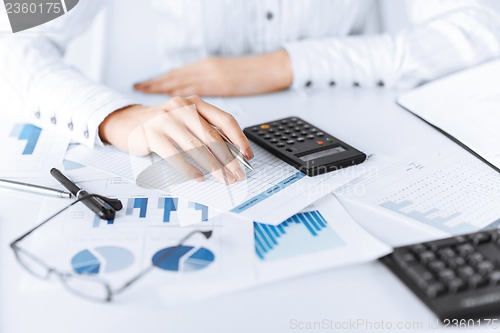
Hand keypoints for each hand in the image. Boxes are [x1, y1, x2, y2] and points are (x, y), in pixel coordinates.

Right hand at [98, 96, 253, 183]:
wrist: (128, 122)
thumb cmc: (163, 124)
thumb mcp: (187, 121)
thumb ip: (207, 131)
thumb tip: (232, 154)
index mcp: (196, 103)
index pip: (225, 120)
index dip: (239, 139)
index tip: (247, 156)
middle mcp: (183, 107)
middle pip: (212, 136)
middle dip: (228, 159)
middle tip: (237, 175)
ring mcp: (166, 119)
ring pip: (195, 146)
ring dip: (212, 166)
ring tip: (222, 179)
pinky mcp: (152, 134)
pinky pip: (175, 154)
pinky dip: (188, 168)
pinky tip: (197, 176)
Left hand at [133, 50, 292, 96]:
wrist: (272, 67)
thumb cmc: (253, 75)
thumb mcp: (229, 80)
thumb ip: (214, 88)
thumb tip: (200, 107)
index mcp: (208, 68)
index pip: (180, 75)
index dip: (163, 79)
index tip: (148, 83)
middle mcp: (207, 69)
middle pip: (176, 76)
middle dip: (157, 82)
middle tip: (139, 86)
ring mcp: (213, 74)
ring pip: (182, 79)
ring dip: (163, 85)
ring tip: (145, 88)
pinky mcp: (220, 82)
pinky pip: (196, 88)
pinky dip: (181, 92)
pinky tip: (169, 96)